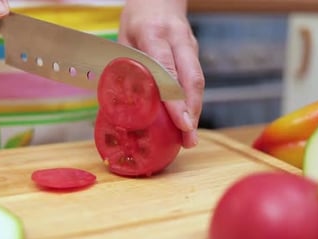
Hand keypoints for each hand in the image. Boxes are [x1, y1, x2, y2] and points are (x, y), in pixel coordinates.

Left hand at [118, 0, 204, 147]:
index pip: (168, 70)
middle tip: (189, 139)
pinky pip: (194, 79)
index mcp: (154, 34)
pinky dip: (192, 101)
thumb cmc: (136, 21)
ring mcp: (190, 45)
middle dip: (192, 111)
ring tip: (189, 137)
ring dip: (195, 110)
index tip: (182, 123)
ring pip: (197, 80)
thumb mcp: (122, 41)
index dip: (176, 99)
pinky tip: (187, 120)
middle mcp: (178, 39)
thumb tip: (120, 107)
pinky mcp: (194, 53)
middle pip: (191, 78)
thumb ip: (125, 70)